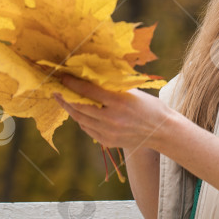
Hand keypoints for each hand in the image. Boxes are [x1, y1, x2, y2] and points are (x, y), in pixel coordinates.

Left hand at [54, 75, 174, 153]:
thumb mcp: (134, 91)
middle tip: (56, 88)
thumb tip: (92, 77)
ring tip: (64, 99)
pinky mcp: (107, 141)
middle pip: (80, 107)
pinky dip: (81, 119)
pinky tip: (79, 112)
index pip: (89, 91)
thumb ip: (113, 86)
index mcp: (119, 102)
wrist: (162, 131)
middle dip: (65, 97)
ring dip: (70, 109)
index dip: (73, 83)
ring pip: (80, 119)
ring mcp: (108, 132)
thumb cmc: (150, 107)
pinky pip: (87, 129)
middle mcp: (112, 119)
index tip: (63, 76)